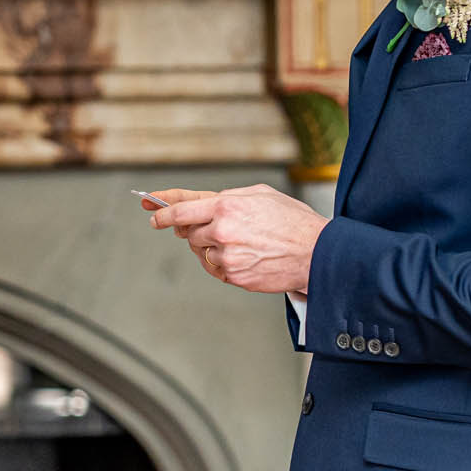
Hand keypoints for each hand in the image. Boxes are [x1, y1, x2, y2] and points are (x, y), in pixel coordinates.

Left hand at [149, 184, 326, 293]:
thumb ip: (225, 198)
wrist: (317, 252)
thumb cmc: (292, 221)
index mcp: (226, 207)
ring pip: (202, 252)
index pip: (181, 210)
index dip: (163, 212)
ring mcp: (227, 256)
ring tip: (242, 242)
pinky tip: (245, 256)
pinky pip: (216, 269)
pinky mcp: (234, 276)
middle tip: (217, 228)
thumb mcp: (259, 195)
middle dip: (197, 230)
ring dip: (213, 247)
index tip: (153, 214)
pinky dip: (224, 263)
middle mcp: (222, 232)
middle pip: (190, 233)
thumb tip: (199, 203)